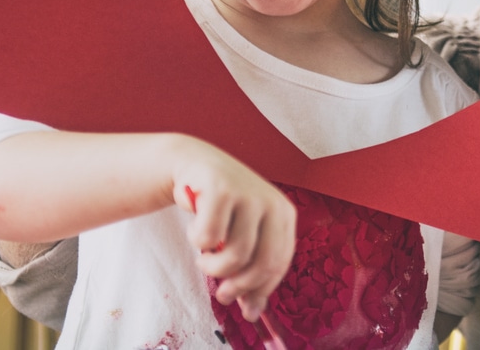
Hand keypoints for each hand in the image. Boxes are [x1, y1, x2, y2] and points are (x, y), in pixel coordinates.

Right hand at [169, 138, 296, 321]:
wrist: (195, 166)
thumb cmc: (222, 207)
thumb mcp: (243, 236)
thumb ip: (250, 270)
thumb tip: (253, 312)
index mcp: (284, 214)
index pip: (279, 264)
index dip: (260, 290)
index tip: (243, 306)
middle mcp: (271, 202)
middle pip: (262, 264)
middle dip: (239, 287)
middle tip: (222, 293)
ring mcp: (248, 194)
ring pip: (234, 255)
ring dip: (212, 266)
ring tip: (204, 257)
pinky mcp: (222, 189)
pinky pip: (208, 237)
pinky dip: (196, 241)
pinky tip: (195, 229)